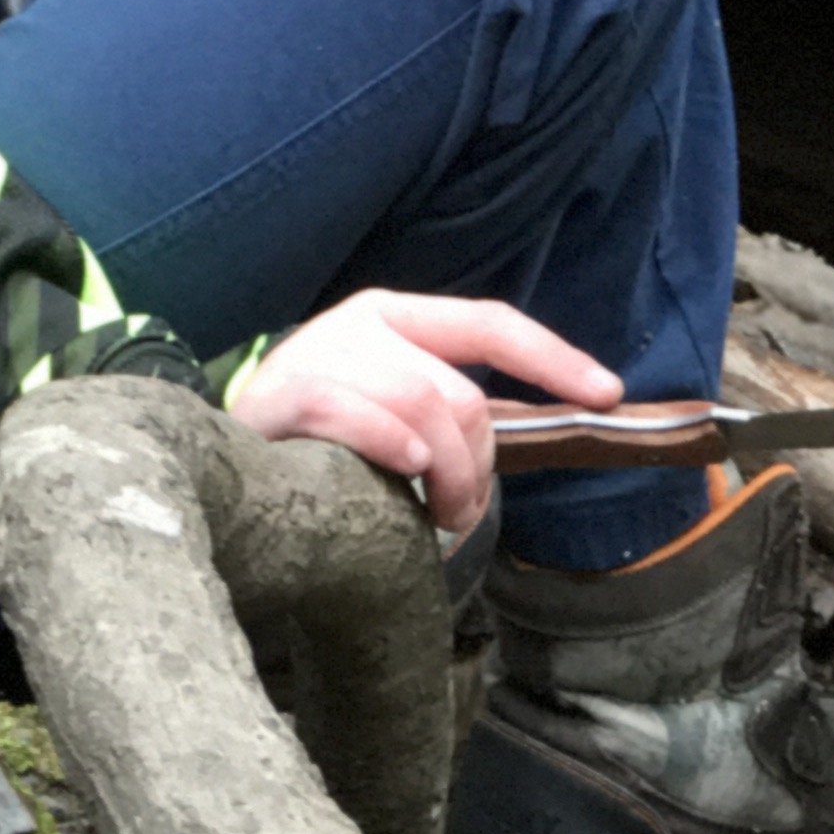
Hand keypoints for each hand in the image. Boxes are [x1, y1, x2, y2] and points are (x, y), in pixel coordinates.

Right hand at [222, 291, 622, 535]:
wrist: (226, 448)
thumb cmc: (324, 435)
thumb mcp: (394, 408)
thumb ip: (454, 415)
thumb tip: (549, 428)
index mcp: (398, 318)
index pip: (489, 322)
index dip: (552, 356)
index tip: (608, 394)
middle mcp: (363, 323)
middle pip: (458, 392)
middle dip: (478, 465)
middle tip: (463, 515)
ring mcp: (323, 352)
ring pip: (424, 406)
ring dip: (446, 475)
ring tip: (435, 516)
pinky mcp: (287, 391)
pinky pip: (361, 415)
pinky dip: (393, 448)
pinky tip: (401, 475)